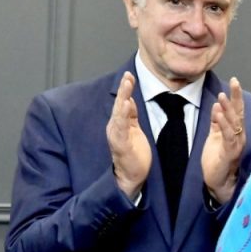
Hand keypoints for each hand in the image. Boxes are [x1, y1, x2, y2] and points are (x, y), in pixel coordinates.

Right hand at [106, 71, 150, 199]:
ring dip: (122, 98)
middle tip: (127, 75)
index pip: (123, 102)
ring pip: (119, 114)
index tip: (129, 74)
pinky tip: (124, 106)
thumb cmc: (134, 155)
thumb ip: (131, 116)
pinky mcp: (120, 145)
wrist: (131, 176)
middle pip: (119, 104)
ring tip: (126, 85)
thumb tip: (128, 99)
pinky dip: (121, 117)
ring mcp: (117, 136)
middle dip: (123, 89)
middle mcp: (116, 127)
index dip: (126, 88)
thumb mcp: (134, 130)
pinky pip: (120, 129)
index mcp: (120, 123)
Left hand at [201, 76, 246, 204]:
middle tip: (234, 82)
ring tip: (222, 97)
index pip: (237, 110)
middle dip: (236, 97)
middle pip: (239, 113)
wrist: (217, 183)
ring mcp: (236, 144)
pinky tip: (218, 114)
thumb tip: (217, 106)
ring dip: (228, 109)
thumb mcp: (215, 137)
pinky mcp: (230, 153)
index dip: (236, 96)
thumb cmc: (217, 161)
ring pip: (235, 123)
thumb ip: (217, 122)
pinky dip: (224, 125)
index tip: (235, 81)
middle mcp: (239, 136)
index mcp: (236, 131)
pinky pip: (228, 136)